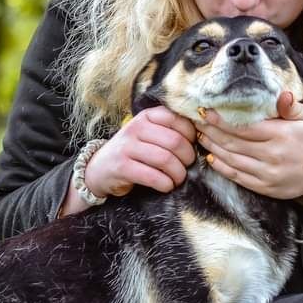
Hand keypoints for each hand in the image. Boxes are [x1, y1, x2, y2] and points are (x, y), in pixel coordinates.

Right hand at [60, 107, 195, 215]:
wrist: (99, 168)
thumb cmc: (133, 152)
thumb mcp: (148, 134)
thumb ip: (169, 131)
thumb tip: (202, 136)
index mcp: (147, 116)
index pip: (178, 120)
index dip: (192, 136)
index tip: (192, 147)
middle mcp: (136, 127)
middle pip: (175, 141)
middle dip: (188, 158)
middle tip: (187, 167)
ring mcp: (127, 147)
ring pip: (165, 159)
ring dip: (178, 174)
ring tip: (178, 179)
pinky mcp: (122, 167)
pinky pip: (152, 176)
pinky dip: (165, 184)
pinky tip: (166, 185)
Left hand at [196, 92, 302, 200]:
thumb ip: (291, 106)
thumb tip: (282, 95)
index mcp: (281, 136)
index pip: (244, 127)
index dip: (222, 120)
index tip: (206, 112)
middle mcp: (272, 155)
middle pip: (233, 143)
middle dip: (212, 132)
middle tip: (197, 122)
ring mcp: (267, 173)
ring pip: (232, 160)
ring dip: (213, 147)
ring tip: (201, 136)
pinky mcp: (264, 187)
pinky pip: (237, 177)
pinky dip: (221, 167)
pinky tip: (211, 157)